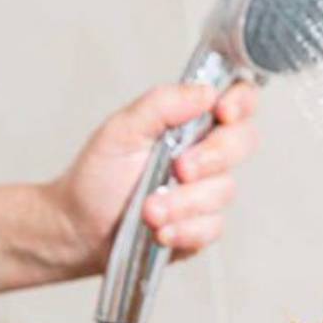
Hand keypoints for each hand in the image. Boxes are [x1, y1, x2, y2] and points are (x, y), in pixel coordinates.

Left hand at [47, 82, 259, 270]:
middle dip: (212, 157)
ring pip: (224, 190)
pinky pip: (212, 227)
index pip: (237, 100)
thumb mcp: (121, 130)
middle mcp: (207, 153)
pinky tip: (160, 231)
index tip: (223, 112)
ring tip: (148, 210)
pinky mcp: (203, 227)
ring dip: (184, 202)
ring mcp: (207, 191)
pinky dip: (184, 230)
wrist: (79, 227)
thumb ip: (162, 105)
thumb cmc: (99, 175)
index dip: (241, 102)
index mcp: (191, 121)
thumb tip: (205, 92)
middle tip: (179, 168)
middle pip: (243, 142)